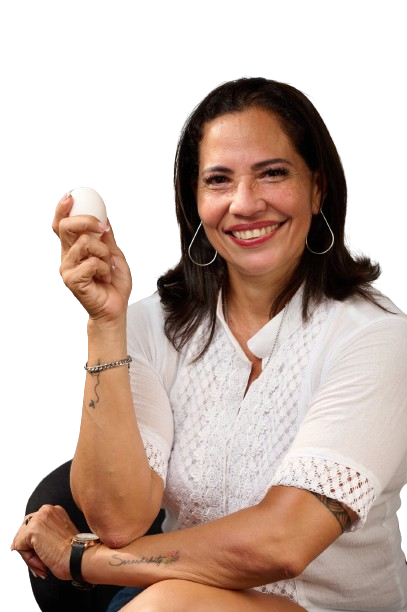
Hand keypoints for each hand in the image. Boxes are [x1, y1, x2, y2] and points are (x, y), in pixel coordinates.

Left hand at [10, 505, 77, 580]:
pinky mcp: (32, 530)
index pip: (32, 525)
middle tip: (42, 562)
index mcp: (54, 511)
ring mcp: (38, 518)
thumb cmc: (74, 552)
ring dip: (29, 555)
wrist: (80, 558)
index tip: (44, 555)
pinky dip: (28, 559)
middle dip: (29, 549)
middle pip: (22, 531)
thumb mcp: (58, 537)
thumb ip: (44, 534)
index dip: (34, 544)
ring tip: (43, 563)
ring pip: (19, 540)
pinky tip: (42, 562)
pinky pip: (18, 547)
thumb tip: (16, 545)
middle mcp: (46, 510)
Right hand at [52, 192, 132, 321]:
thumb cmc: (113, 283)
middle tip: (103, 228)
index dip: (62, 210)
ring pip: (85, 243)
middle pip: (65, 227)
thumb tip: (104, 217)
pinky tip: (104, 278)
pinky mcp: (72, 280)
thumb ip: (106, 237)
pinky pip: (91, 262)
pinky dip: (104, 268)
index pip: (61, 226)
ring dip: (104, 253)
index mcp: (74, 248)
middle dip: (86, 221)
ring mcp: (68, 269)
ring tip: (107, 266)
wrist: (115, 308)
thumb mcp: (114, 254)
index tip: (71, 197)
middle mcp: (67, 256)